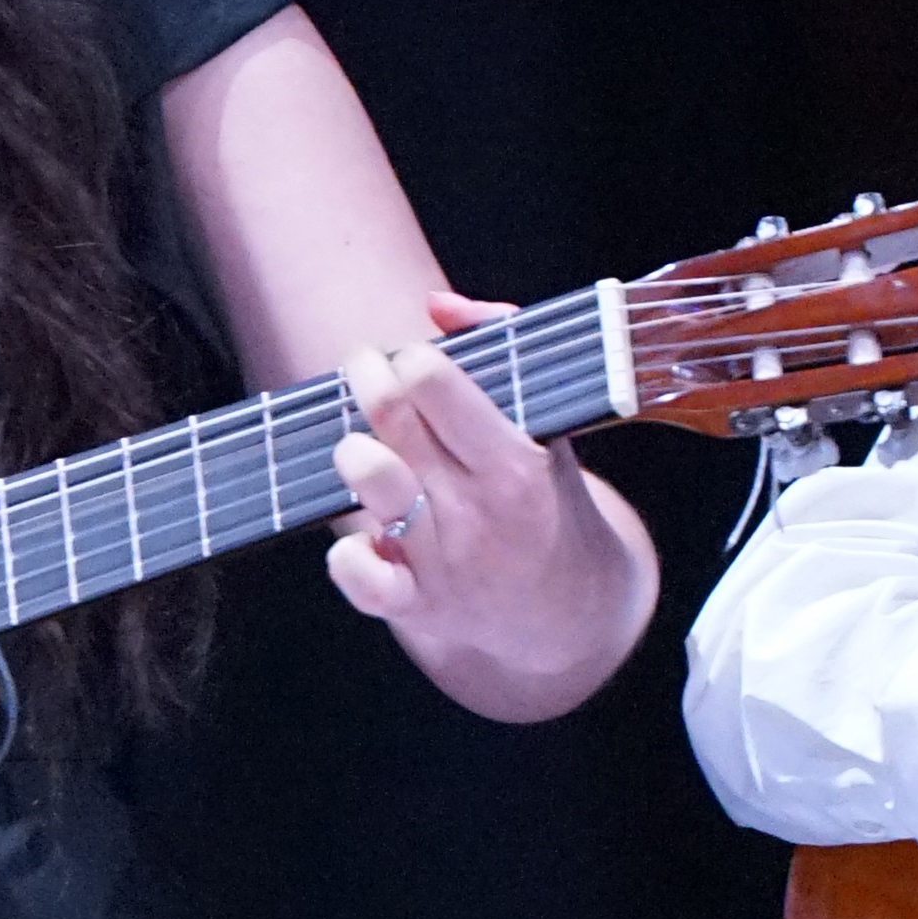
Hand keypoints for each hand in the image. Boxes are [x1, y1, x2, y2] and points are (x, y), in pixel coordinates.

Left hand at [322, 293, 662, 722]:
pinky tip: (363, 534)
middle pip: (394, 420)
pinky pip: (360, 578)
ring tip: (360, 445)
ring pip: (372, 483)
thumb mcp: (548, 427)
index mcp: (515, 462)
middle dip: (367, 377)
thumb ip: (501, 346)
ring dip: (353, 452)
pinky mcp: (417, 605)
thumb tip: (437, 304)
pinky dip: (347, 554)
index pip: (437, 385)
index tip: (412, 360)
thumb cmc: (546, 501)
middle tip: (365, 368)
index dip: (413, 361)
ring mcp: (445, 561)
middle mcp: (478, 511)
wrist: (571, 614)